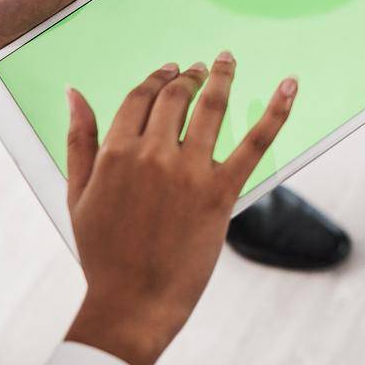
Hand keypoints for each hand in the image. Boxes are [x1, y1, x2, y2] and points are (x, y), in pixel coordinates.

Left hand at [0, 0, 161, 72]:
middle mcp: (99, 11)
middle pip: (142, 13)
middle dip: (165, 16)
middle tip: (193, 20)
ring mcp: (91, 38)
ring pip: (129, 42)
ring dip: (145, 45)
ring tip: (172, 51)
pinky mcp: (82, 63)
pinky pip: (108, 65)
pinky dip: (121, 67)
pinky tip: (141, 73)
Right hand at [63, 57, 297, 364]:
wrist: (133, 302)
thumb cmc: (103, 253)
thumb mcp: (78, 194)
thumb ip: (79, 140)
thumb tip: (74, 94)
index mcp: (116, 154)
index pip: (139, 98)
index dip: (157, 79)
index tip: (171, 69)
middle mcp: (152, 155)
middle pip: (175, 97)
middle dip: (189, 76)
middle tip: (202, 66)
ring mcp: (189, 172)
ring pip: (211, 108)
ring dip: (222, 77)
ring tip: (227, 61)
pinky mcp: (222, 192)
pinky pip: (256, 143)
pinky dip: (277, 111)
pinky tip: (290, 86)